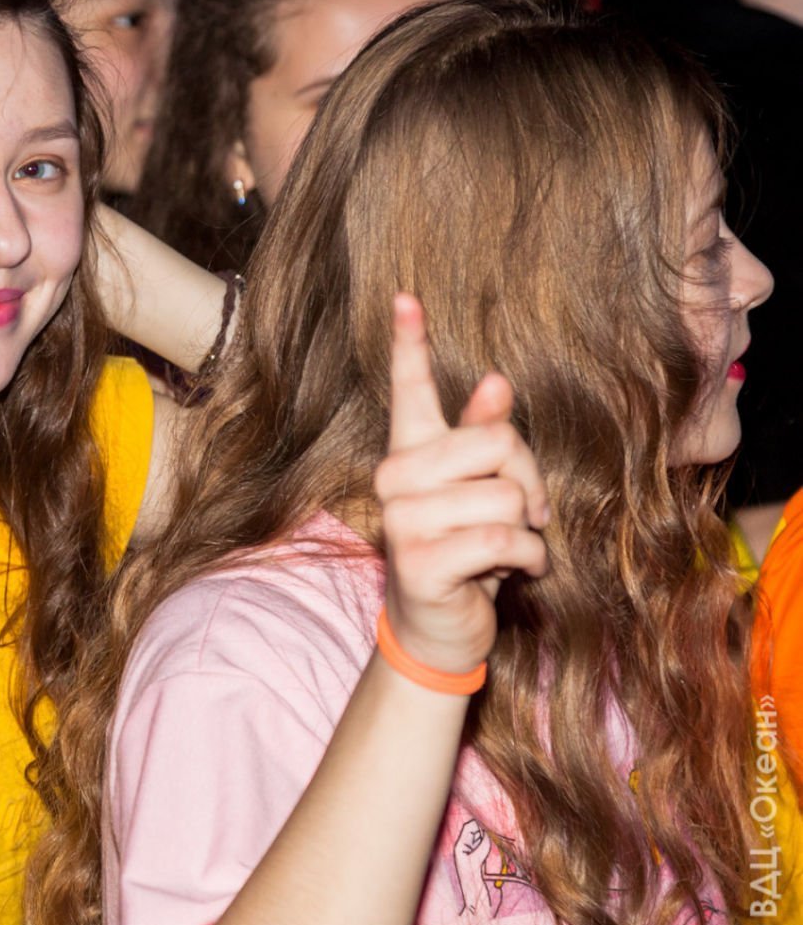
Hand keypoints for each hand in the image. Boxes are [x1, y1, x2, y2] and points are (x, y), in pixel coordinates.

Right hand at [373, 294, 548, 673]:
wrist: (436, 629)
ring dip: (528, 530)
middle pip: (496, 442)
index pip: (407, 388)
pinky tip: (513, 574)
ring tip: (508, 551)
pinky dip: (528, 561)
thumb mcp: (481, 492)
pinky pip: (502, 540)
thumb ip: (485, 438)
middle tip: (522, 515)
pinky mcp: (419, 560)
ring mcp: (401, 518)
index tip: (406, 296)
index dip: (408, 341)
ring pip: (505, 496)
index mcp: (411, 452)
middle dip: (528, 482)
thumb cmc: (464, 551)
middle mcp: (395, 478)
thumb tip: (495, 380)